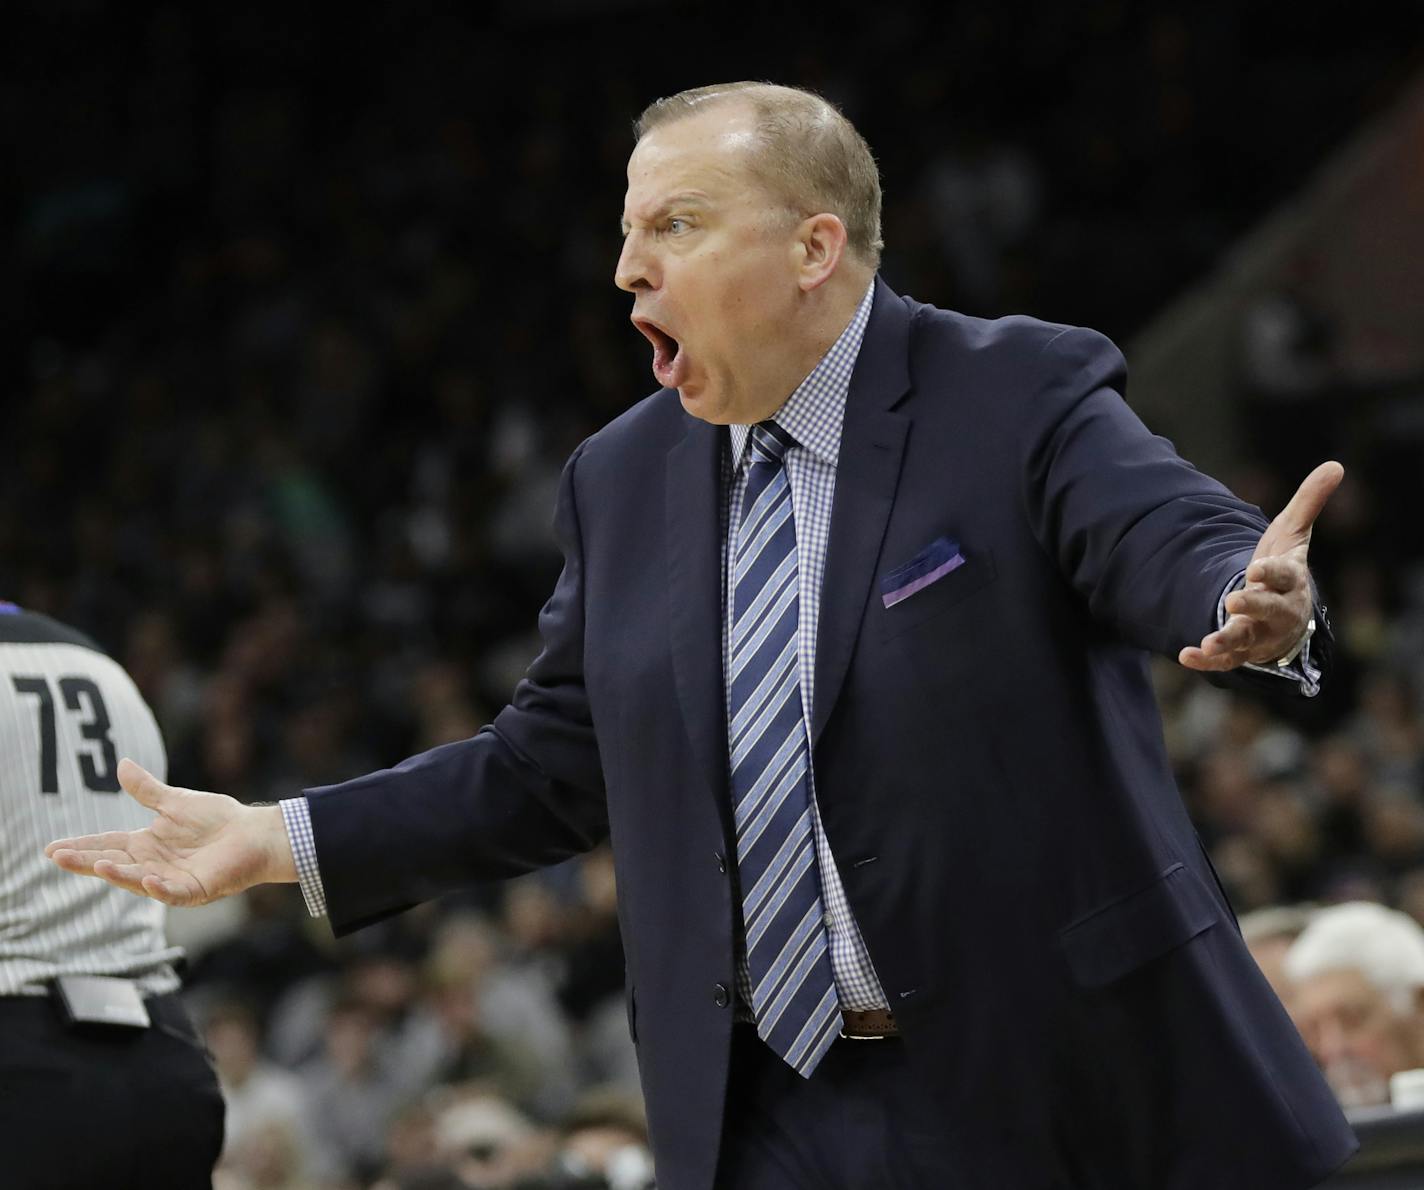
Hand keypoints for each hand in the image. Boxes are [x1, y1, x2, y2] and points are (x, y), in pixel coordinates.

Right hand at [45, 758, 296, 905]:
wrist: (254, 833)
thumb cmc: (217, 818)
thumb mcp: (175, 802)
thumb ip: (147, 790)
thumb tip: (121, 765)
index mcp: (146, 845)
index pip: (106, 845)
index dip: (81, 847)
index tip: (51, 849)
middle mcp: (153, 865)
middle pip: (115, 864)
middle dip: (87, 862)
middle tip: (59, 857)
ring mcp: (172, 880)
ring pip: (139, 881)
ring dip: (120, 874)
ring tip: (99, 865)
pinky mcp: (196, 890)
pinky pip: (174, 893)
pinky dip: (160, 888)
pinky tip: (148, 879)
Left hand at [1178, 460, 1343, 673]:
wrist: (1284, 617)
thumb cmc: (1285, 571)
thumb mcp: (1293, 535)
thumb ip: (1308, 502)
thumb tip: (1335, 464)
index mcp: (1290, 581)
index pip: (1285, 575)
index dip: (1273, 573)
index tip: (1257, 569)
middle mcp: (1277, 610)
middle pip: (1268, 610)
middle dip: (1253, 606)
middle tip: (1232, 600)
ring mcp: (1259, 633)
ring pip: (1245, 639)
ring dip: (1227, 640)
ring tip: (1209, 642)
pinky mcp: (1241, 652)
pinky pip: (1224, 660)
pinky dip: (1206, 660)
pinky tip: (1185, 655)